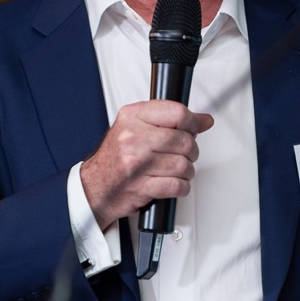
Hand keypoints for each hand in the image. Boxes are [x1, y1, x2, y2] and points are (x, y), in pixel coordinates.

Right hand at [80, 100, 213, 229]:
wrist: (95, 186)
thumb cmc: (116, 157)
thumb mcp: (137, 127)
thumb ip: (171, 120)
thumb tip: (204, 120)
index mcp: (132, 117)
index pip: (177, 113)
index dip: (191, 123)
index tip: (191, 130)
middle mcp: (133, 138)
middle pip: (184, 141)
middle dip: (190, 151)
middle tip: (183, 154)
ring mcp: (136, 163)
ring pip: (184, 165)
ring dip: (186, 171)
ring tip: (175, 169)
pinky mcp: (141, 187)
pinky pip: (178, 186)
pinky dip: (181, 187)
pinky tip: (172, 182)